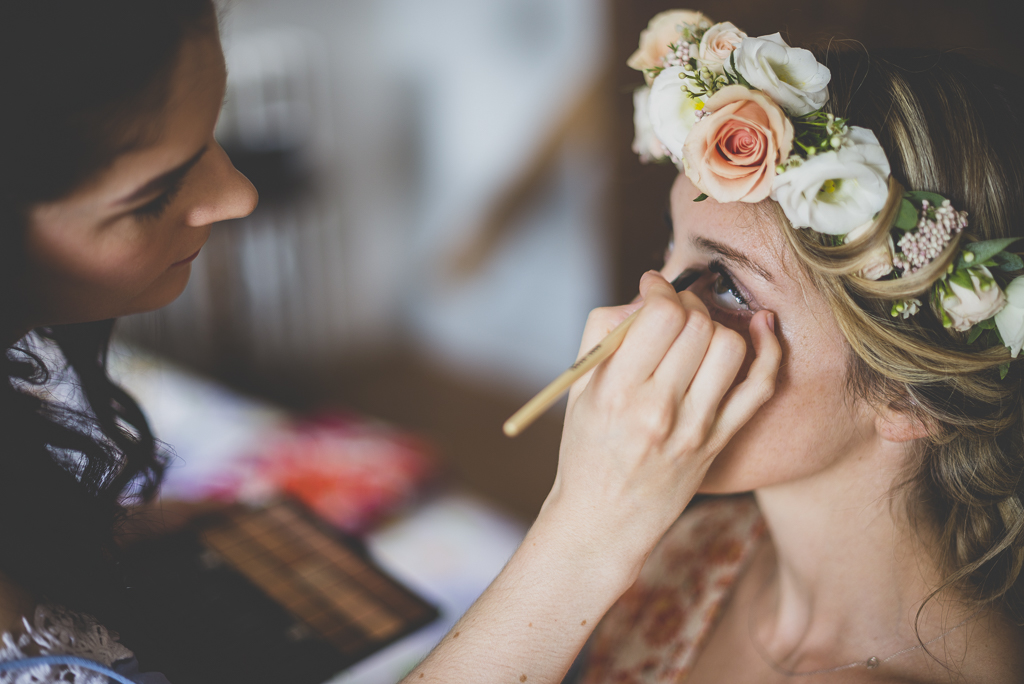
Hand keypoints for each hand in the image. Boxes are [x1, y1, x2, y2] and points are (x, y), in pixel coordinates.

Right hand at [541, 270, 780, 582]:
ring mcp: (696, 428)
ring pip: (730, 347)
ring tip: (696, 332)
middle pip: (697, 326)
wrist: (603, 523)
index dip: (661, 290)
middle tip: (672, 309)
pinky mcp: (720, 443)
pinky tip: (760, 327)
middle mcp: (659, 409)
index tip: (653, 288)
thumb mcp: (576, 390)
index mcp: (618, 392)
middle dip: (686, 303)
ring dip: (715, 327)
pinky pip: (759, 387)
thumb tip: (642, 297)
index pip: (661, 317)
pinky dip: (768, 350)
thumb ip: (602, 333)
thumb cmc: (585, 451)